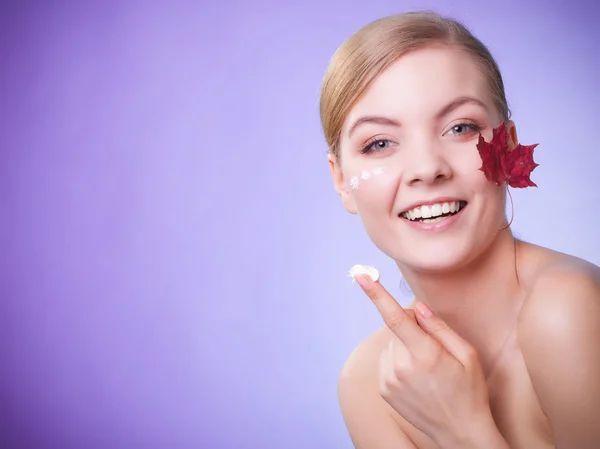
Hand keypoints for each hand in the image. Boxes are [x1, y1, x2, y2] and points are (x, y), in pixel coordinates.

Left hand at [355, 275, 492, 446]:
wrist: (460, 432)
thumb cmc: (469, 391)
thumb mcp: (467, 355)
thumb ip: (439, 327)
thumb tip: (416, 308)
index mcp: (425, 354)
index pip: (395, 317)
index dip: (376, 294)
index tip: (361, 275)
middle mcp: (401, 367)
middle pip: (397, 330)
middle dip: (412, 331)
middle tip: (434, 351)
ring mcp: (389, 380)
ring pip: (391, 346)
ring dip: (405, 349)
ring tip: (427, 370)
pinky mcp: (383, 390)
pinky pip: (386, 362)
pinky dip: (398, 363)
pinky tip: (417, 378)